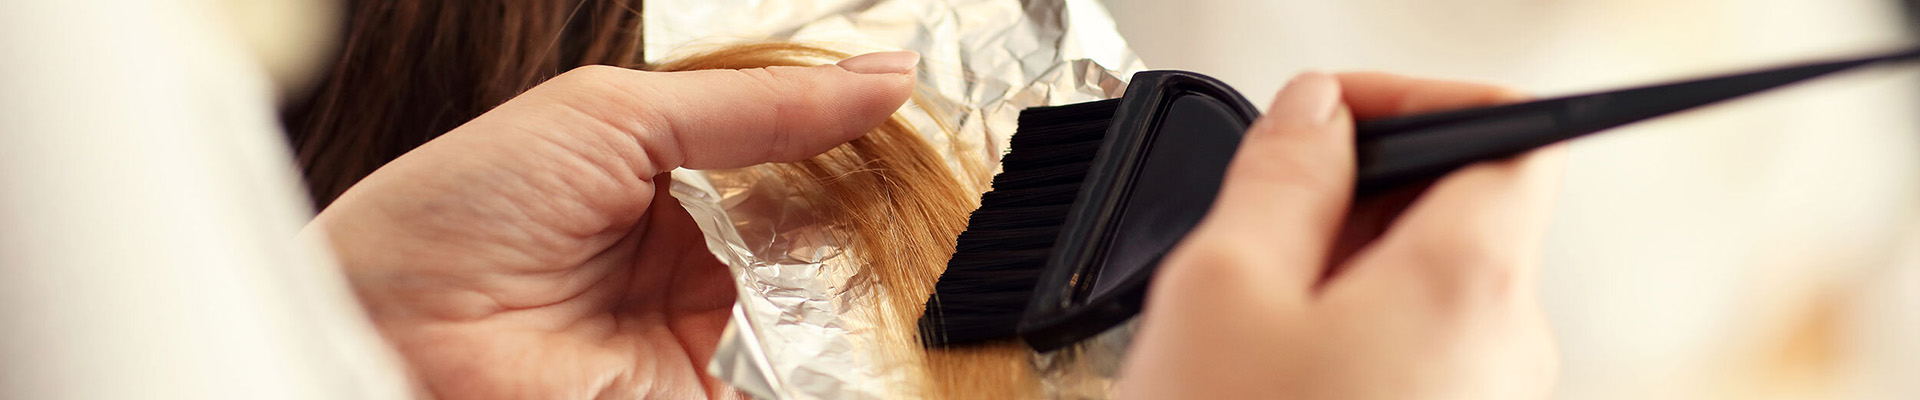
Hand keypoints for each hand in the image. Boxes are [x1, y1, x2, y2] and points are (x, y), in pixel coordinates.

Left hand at [304, 52, 920, 398]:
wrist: (385, 332)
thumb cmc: (456, 211)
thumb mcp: (613, 117)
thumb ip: (755, 104)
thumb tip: (879, 77)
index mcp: (664, 172)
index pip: (788, 149)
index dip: (848, 133)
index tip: (915, 111)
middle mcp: (687, 252)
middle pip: (816, 227)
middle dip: (870, 203)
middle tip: (930, 175)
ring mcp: (697, 329)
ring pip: (821, 303)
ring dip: (862, 273)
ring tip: (910, 232)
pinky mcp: (701, 394)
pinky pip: (798, 375)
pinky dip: (837, 351)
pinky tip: (867, 311)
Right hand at [1119, 72, 1565, 399]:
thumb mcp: (1222, 292)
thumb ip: (1278, 177)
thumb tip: (1313, 113)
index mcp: (1470, 282)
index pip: (1512, 125)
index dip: (1408, 96)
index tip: (1324, 114)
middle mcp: (1508, 344)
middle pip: (1460, 207)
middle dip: (1353, 194)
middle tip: (1255, 228)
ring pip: (1426, 286)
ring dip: (1340, 273)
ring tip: (1249, 324)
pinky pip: (1414, 352)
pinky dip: (1345, 336)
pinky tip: (1268, 375)